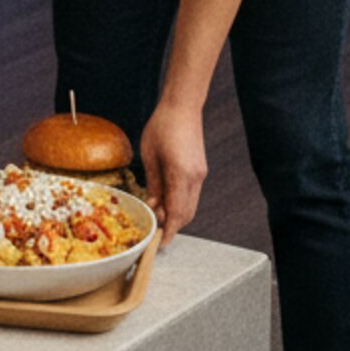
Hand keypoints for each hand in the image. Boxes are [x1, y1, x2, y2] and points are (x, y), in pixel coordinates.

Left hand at [140, 99, 207, 246]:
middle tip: (156, 230)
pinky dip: (181, 203)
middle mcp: (195, 178)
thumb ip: (153, 184)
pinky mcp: (200, 170)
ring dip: (177, 215)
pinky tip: (167, 201)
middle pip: (187, 214)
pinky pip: (192, 195)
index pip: (177, 212)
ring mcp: (200, 174)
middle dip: (173, 226)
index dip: (169, 231)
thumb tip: (152, 205)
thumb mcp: (149, 156)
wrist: (183, 107)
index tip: (160, 243)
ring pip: (191, 206)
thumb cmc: (162, 127)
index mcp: (181, 175)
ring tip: (159, 216)